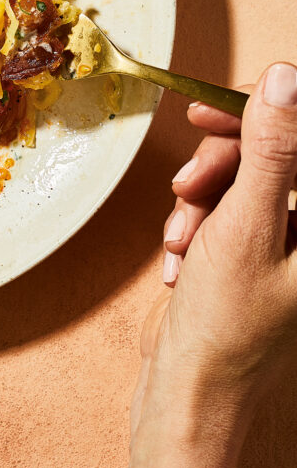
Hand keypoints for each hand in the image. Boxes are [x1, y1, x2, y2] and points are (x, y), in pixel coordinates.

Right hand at [121, 62, 296, 467]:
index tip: (206, 114)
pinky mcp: (260, 247)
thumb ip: (270, 151)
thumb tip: (285, 78)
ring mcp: (291, 239)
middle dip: (221, 166)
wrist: (191, 389)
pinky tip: (183, 255)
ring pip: (243, 175)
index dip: (258, 112)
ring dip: (202, 199)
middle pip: (273, 150)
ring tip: (183, 238)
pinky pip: (228, 204)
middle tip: (186, 186)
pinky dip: (199, 221)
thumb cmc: (226, 324)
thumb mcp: (245, 227)